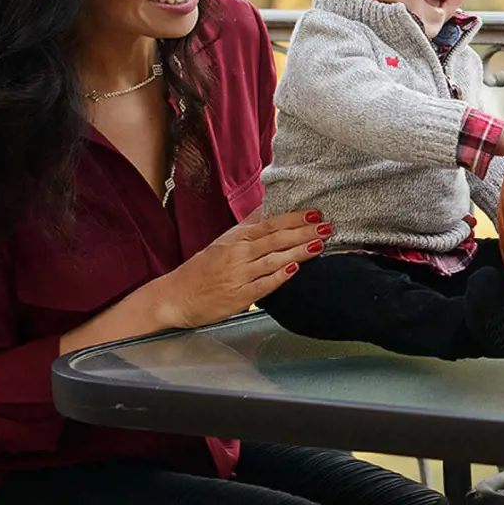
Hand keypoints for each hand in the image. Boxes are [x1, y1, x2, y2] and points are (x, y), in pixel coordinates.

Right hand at [158, 210, 327, 329]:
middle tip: (328, 226)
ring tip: (320, 245)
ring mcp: (238, 275)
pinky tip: (294, 271)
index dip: (295, 218)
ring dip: (299, 252)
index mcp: (236, 239)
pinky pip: (262, 285)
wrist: (176, 296)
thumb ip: (248, 226)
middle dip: (305, 232)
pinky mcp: (238, 297)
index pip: (271, 224)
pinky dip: (278, 277)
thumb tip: (268, 208)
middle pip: (277, 240)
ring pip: (273, 260)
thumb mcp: (223, 242)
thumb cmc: (202, 269)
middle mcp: (238, 254)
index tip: (315, 213)